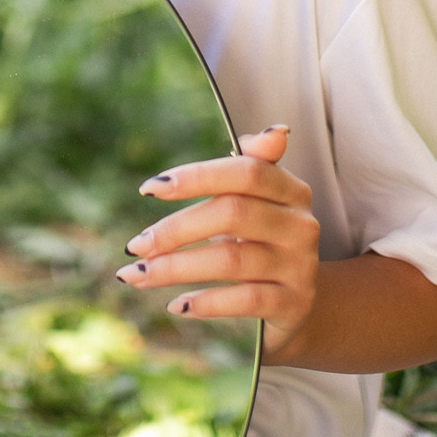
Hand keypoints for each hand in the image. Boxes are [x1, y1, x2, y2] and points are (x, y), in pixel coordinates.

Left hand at [114, 124, 318, 358]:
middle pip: (232, 214)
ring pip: (231, 261)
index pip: (246, 172)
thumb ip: (255, 166)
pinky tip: (176, 304)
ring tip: (138, 275)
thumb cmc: (263, 240)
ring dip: (176, 268)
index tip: (149, 188)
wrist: (299, 303)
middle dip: (175, 229)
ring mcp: (300, 266)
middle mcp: (301, 225)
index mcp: (291, 190)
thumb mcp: (259, 202)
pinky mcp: (294, 304)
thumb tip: (273, 131)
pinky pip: (245, 300)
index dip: (197, 177)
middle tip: (135, 245)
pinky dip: (206, 302)